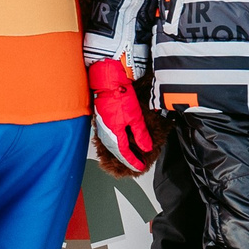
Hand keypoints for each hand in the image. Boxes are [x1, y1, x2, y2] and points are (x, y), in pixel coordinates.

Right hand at [87, 58, 157, 172]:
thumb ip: (140, 134)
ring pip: (112, 145)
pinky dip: (116, 141)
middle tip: (136, 162)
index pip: (124, 155)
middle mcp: (106, 134)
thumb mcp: (135, 117)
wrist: (107, 81)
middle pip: (116, 152)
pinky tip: (120, 138)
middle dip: (127, 158)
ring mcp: (102, 127)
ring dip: (121, 151)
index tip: (140, 166)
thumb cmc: (118, 96)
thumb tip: (145, 147)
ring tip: (129, 154)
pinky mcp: (102, 119)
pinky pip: (109, 136)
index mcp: (114, 135)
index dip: (133, 161)